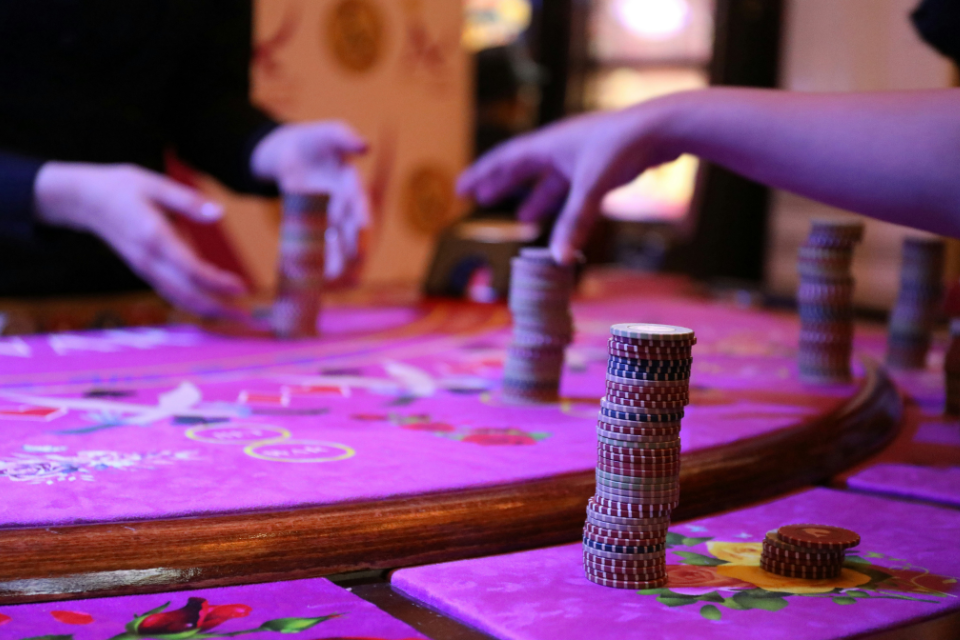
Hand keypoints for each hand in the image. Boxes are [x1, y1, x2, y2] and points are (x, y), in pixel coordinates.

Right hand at [34, 162, 246, 317]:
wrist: (84, 200)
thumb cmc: (121, 187)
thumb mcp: (155, 184)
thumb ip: (188, 201)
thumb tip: (218, 212)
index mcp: (154, 237)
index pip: (190, 268)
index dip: (216, 282)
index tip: (242, 288)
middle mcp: (148, 259)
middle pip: (186, 292)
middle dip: (218, 307)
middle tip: (247, 317)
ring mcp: (144, 268)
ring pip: (178, 298)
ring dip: (207, 310)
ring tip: (235, 316)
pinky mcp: (144, 270)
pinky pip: (170, 293)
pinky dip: (192, 303)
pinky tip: (211, 308)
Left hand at [251, 121, 369, 281]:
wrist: (290, 152)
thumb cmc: (316, 140)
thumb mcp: (329, 133)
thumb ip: (345, 137)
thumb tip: (366, 145)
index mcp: (351, 187)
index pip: (360, 205)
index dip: (362, 216)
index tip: (363, 228)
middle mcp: (341, 207)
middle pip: (348, 230)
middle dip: (351, 246)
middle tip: (354, 262)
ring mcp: (323, 217)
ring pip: (330, 242)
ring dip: (332, 258)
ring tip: (330, 277)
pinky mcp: (304, 222)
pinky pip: (307, 241)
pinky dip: (306, 254)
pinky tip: (302, 269)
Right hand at [457, 99, 681, 263]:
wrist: (662, 129)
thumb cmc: (623, 148)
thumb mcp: (592, 187)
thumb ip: (574, 223)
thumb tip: (558, 259)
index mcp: (549, 144)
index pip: (505, 159)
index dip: (482, 174)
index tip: (462, 189)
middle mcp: (561, 148)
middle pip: (523, 168)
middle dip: (503, 185)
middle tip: (482, 199)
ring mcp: (581, 157)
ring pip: (551, 181)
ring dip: (535, 199)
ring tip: (524, 219)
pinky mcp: (601, 167)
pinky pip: (573, 188)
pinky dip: (563, 204)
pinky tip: (564, 218)